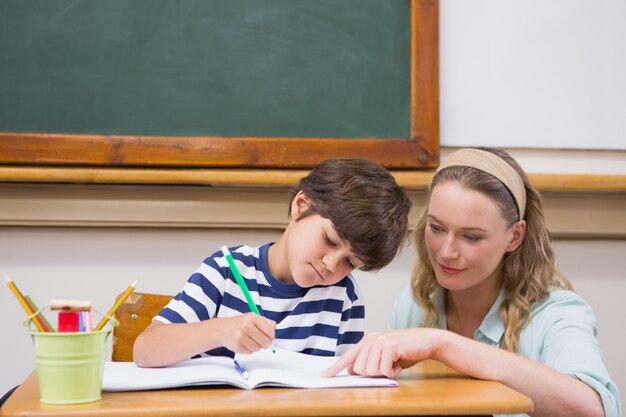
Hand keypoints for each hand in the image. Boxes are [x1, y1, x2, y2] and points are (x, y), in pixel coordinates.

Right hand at [219, 313, 274, 353]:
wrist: (223, 329)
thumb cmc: (241, 324)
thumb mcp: (254, 318)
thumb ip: (267, 322)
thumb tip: (274, 331)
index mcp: (252, 317)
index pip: (269, 330)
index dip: (272, 335)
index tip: (270, 336)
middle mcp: (246, 326)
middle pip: (265, 341)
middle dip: (266, 343)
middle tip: (263, 341)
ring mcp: (240, 336)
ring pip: (258, 348)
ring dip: (257, 347)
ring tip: (252, 341)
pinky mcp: (236, 346)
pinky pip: (250, 352)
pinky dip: (250, 350)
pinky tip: (245, 344)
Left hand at [322, 328, 437, 378]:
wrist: (426, 341)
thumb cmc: (405, 351)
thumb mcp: (384, 356)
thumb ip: (369, 361)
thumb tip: (353, 371)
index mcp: (367, 341)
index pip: (347, 357)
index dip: (335, 368)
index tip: (324, 376)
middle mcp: (370, 340)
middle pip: (359, 369)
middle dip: (373, 374)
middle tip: (387, 366)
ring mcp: (379, 342)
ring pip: (370, 371)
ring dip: (384, 372)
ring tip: (394, 364)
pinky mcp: (389, 346)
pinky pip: (384, 369)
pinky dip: (393, 372)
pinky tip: (399, 364)